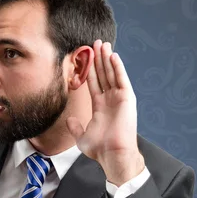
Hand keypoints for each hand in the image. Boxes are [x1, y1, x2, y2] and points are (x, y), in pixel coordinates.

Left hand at [66, 40, 140, 172]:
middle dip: (99, 59)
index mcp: (100, 107)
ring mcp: (119, 98)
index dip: (91, 69)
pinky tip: (113, 56)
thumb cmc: (100, 149)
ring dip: (107, 59)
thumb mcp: (81, 136)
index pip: (94, 83)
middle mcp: (110, 100)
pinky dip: (118, 67)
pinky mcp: (127, 99)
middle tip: (96, 43)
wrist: (112, 154)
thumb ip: (75, 126)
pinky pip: (121, 79)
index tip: (87, 57)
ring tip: (103, 44)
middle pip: (104, 74)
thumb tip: (69, 119)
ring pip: (112, 74)